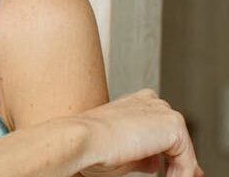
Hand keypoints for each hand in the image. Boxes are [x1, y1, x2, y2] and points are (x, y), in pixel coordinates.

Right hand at [77, 88, 202, 176]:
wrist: (83, 138)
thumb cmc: (92, 146)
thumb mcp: (123, 153)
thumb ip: (144, 156)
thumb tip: (156, 164)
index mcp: (135, 103)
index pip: (161, 127)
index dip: (169, 152)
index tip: (170, 171)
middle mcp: (149, 102)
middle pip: (174, 135)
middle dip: (180, 161)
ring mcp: (162, 110)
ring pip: (183, 147)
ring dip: (179, 170)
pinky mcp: (173, 124)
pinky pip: (188, 158)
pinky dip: (182, 174)